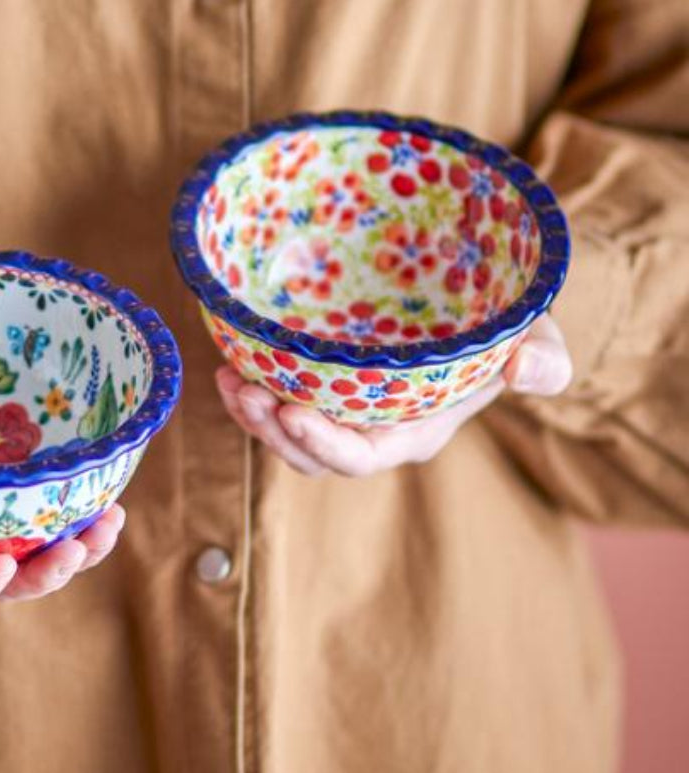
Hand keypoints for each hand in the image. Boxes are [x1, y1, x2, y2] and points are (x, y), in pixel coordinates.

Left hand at [216, 314, 571, 477]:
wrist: (484, 316)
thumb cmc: (509, 333)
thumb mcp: (539, 339)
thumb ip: (545, 359)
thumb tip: (528, 372)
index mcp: (415, 431)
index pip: (364, 456)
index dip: (325, 445)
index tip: (292, 413)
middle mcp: (373, 429)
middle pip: (312, 453)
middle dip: (274, 431)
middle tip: (246, 391)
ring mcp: (345, 409)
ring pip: (288, 432)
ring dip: (252, 415)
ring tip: (227, 380)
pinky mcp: (325, 384)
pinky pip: (282, 399)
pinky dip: (252, 388)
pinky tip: (229, 360)